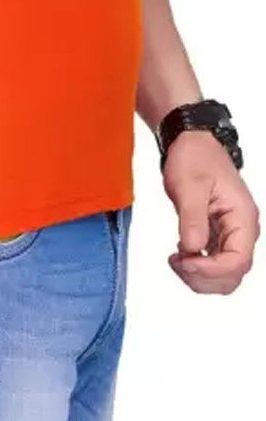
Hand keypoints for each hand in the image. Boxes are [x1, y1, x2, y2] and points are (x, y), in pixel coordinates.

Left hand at [162, 129, 259, 292]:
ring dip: (199, 276)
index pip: (237, 261)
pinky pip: (214, 264)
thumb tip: (192, 249)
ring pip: (224, 275)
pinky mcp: (220, 236)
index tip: (185, 260)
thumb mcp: (189, 185)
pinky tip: (182, 253)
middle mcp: (242, 230)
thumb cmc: (195, 157)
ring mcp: (232, 234)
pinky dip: (197, 267)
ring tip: (178, 258)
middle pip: (232, 275)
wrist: (192, 143)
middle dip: (203, 277)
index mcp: (242, 217)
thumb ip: (192, 218)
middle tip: (178, 261)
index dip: (211, 269)